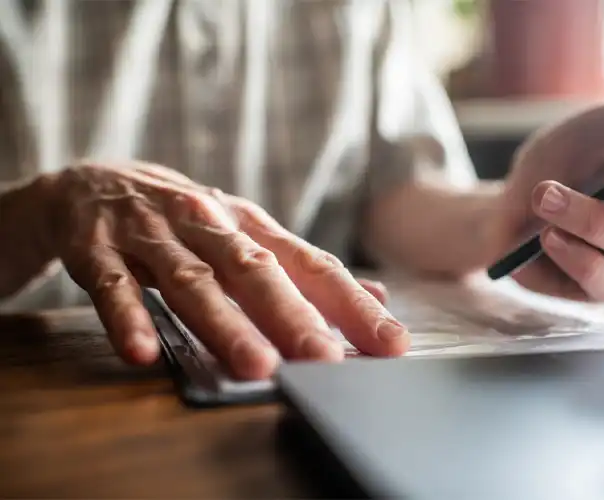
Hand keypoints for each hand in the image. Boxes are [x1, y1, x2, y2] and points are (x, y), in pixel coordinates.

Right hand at [43, 162, 408, 378]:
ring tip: (255, 366)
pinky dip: (127, 317)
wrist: (92, 181)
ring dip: (224, 323)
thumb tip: (377, 295)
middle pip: (255, 270)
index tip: (391, 345)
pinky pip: (113, 284)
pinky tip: (143, 352)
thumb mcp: (247, 233)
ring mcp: (152, 234)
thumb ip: (305, 268)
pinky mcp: (96, 248)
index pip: (311, 265)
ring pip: (193, 280)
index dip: (352, 304)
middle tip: (325, 361)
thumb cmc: (185, 219)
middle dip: (293, 316)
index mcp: (251, 225)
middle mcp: (209, 223)